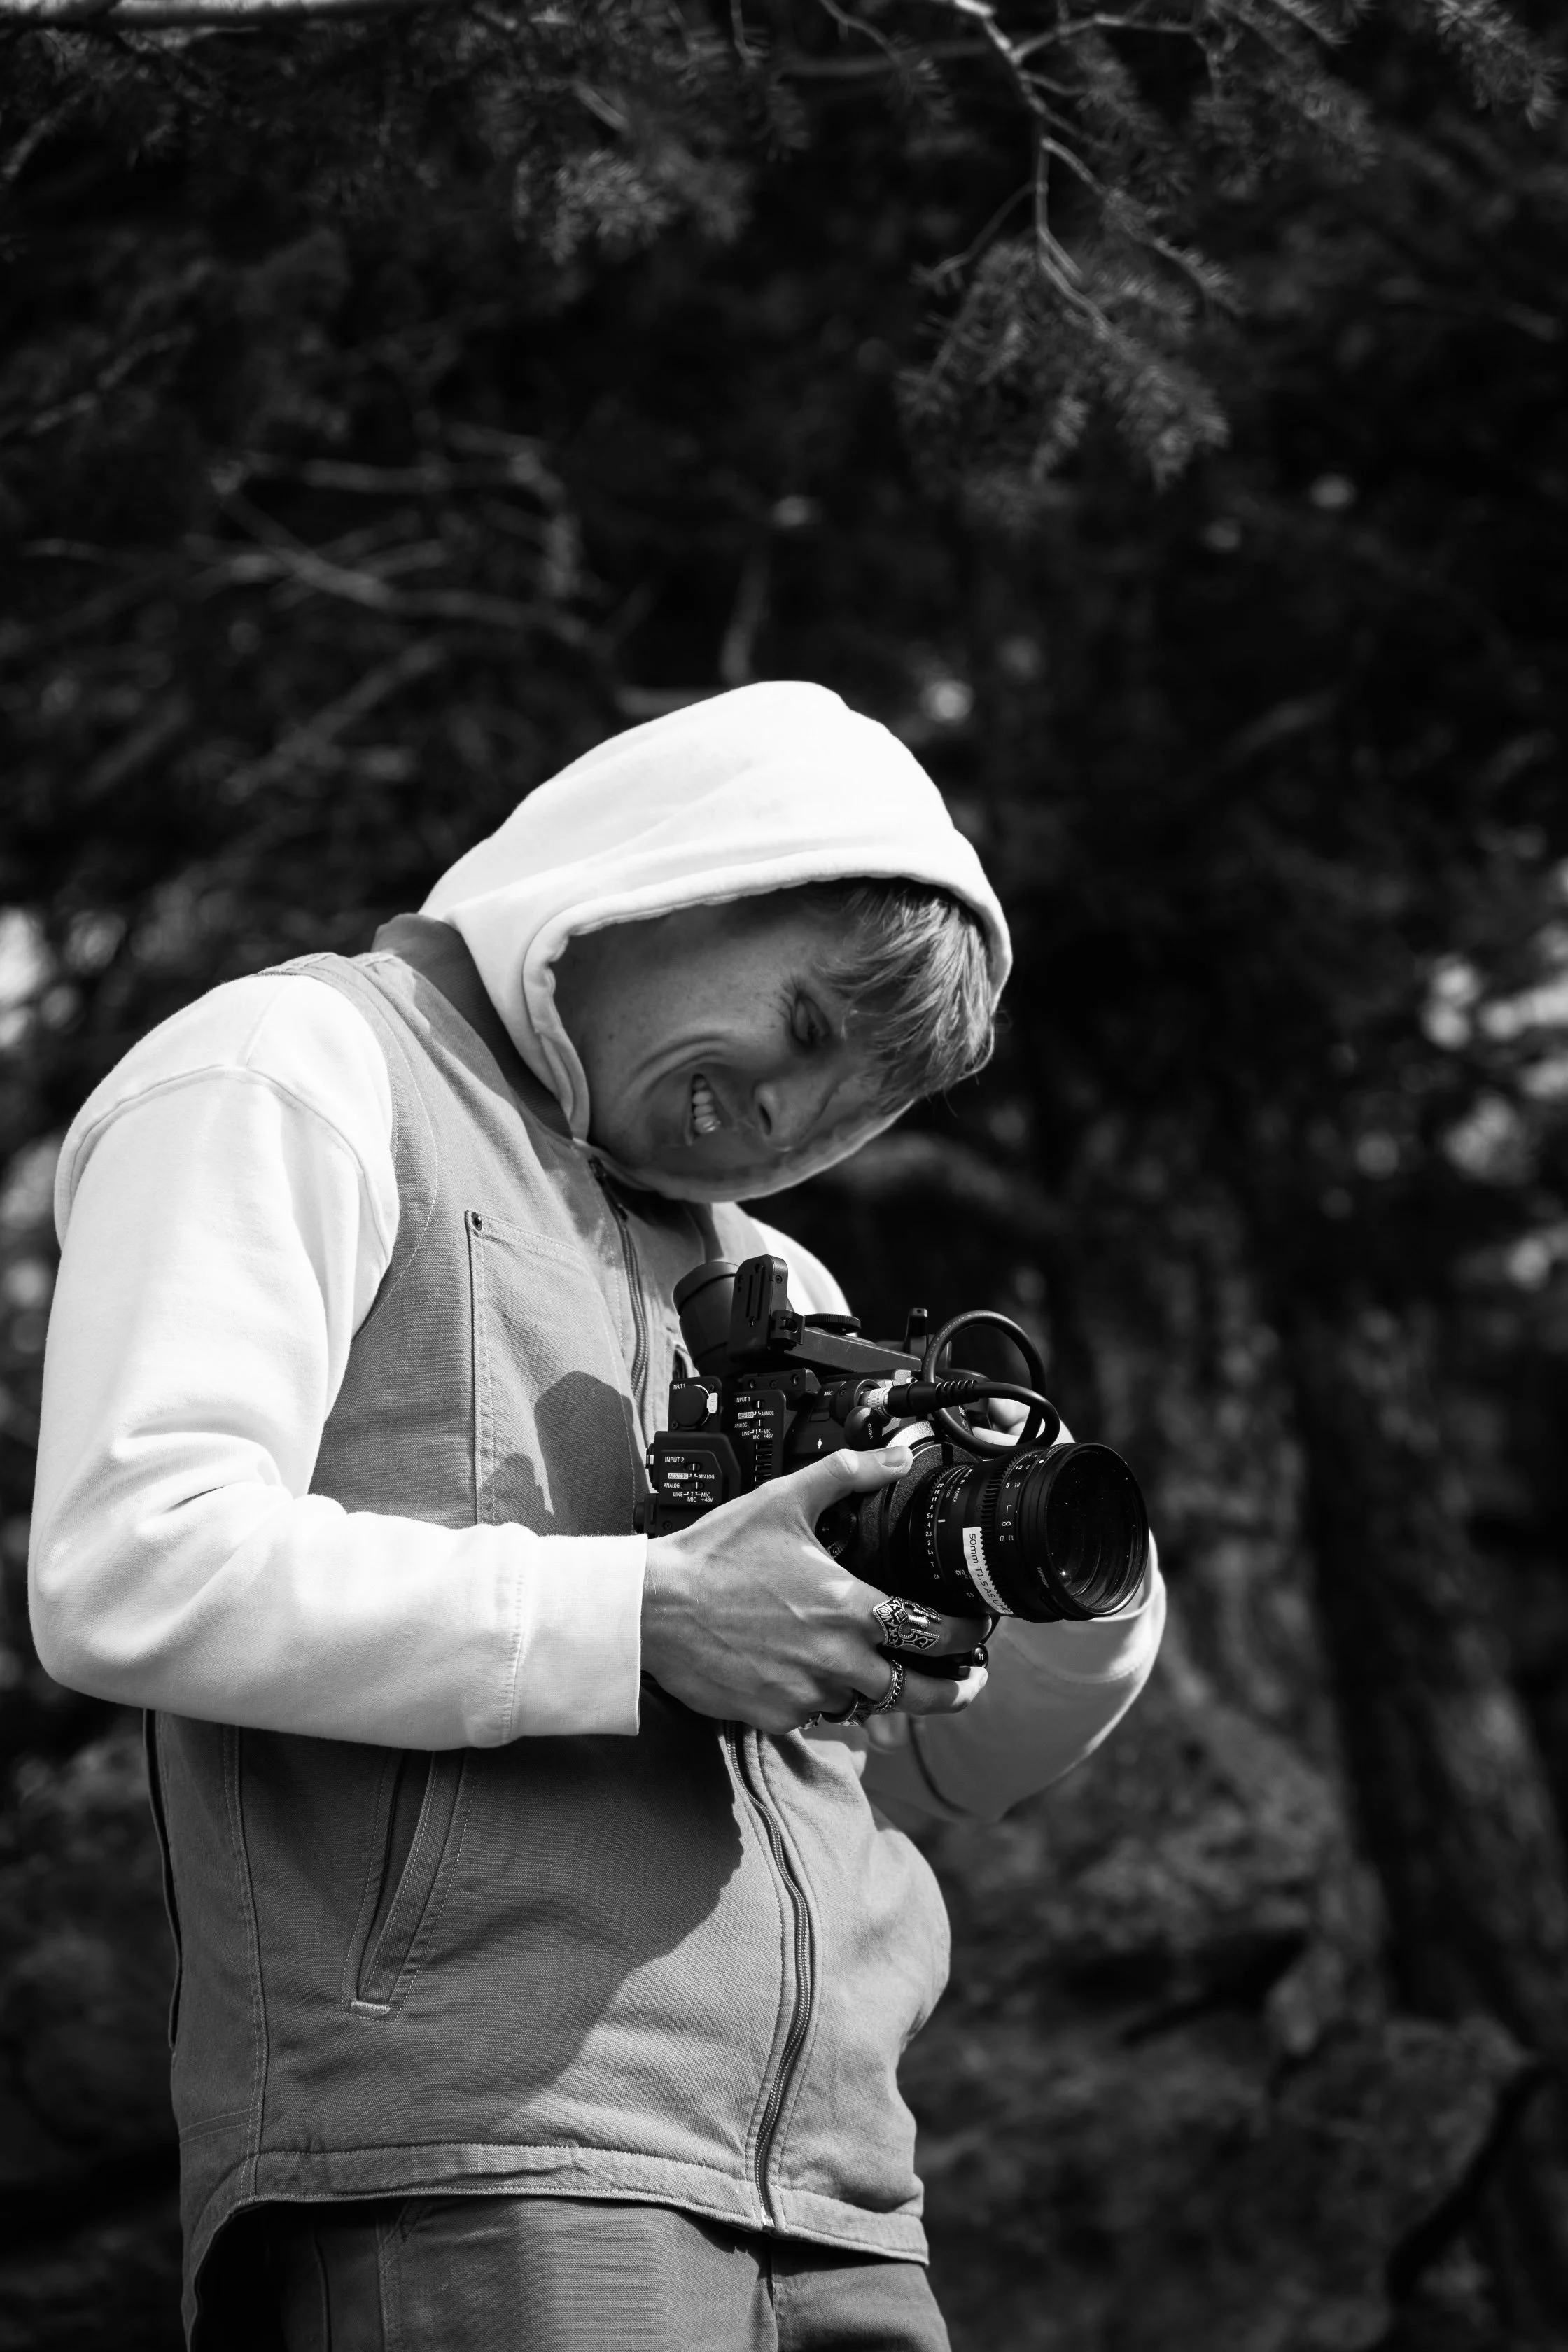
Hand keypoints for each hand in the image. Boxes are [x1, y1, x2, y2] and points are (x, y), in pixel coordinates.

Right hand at [641, 1444, 990, 1734]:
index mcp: (849, 1608)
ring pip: (864, 1705)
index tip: (977, 1636)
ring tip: (883, 1672)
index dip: (968, 1637)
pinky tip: (812, 1674)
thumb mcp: (784, 1500)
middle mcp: (837, 1660)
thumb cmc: (714, 1556)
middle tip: (968, 1685)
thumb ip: (848, 1475)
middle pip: (920, 1693)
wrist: (653, 1608)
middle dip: (954, 1692)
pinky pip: (816, 1717)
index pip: (935, 1633)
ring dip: (877, 1690)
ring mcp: (806, 1695)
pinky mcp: (775, 1717)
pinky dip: (821, 1699)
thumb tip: (895, 1455)